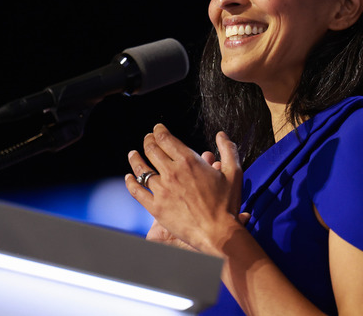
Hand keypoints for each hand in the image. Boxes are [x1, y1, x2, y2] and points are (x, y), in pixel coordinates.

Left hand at [124, 124, 243, 254]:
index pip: (166, 139)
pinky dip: (130, 182)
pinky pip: (137, 191)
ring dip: (135, 158)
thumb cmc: (227, 205)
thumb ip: (228, 150)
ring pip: (141, 169)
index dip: (159, 131)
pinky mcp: (156, 207)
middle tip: (148, 139)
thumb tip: (221, 135)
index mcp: (188, 161)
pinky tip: (128, 178)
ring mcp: (161, 190)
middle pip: (152, 150)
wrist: (218, 233)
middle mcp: (172, 172)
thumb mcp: (234, 173)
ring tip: (133, 153)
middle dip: (148, 141)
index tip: (157, 129)